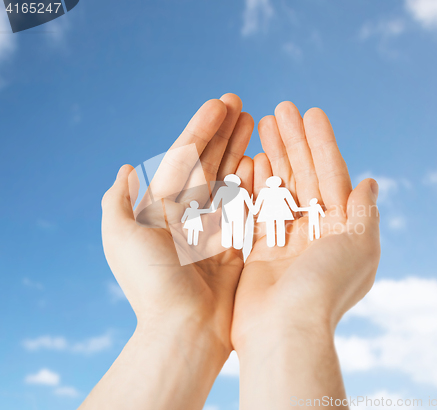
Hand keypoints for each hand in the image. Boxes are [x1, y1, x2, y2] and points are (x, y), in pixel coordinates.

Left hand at [93, 95, 253, 409]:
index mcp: (160, 208)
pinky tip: (263, 161)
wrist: (185, 331)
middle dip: (223, 132)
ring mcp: (212, 228)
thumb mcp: (122, 238)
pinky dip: (254, 183)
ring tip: (255, 122)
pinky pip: (246, 207)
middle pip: (207, 162)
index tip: (220, 103)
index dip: (201, 129)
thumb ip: (118, 201)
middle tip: (241, 103)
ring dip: (240, 150)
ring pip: (228, 179)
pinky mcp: (234, 245)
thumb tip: (126, 168)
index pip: (183, 158)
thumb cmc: (153, 284)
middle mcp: (185, 215)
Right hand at [231, 102, 380, 408]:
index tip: (310, 112)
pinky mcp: (258, 248)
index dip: (322, 143)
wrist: (284, 330)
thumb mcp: (360, 246)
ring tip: (261, 124)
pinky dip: (252, 184)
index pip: (332, 175)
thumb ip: (364, 212)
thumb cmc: (326, 287)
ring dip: (272, 156)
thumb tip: (371, 182)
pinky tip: (247, 159)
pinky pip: (255, 208)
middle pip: (304, 175)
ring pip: (278, 187)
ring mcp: (284, 238)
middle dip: (293, 142)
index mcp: (341, 228)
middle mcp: (314, 231)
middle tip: (280, 110)